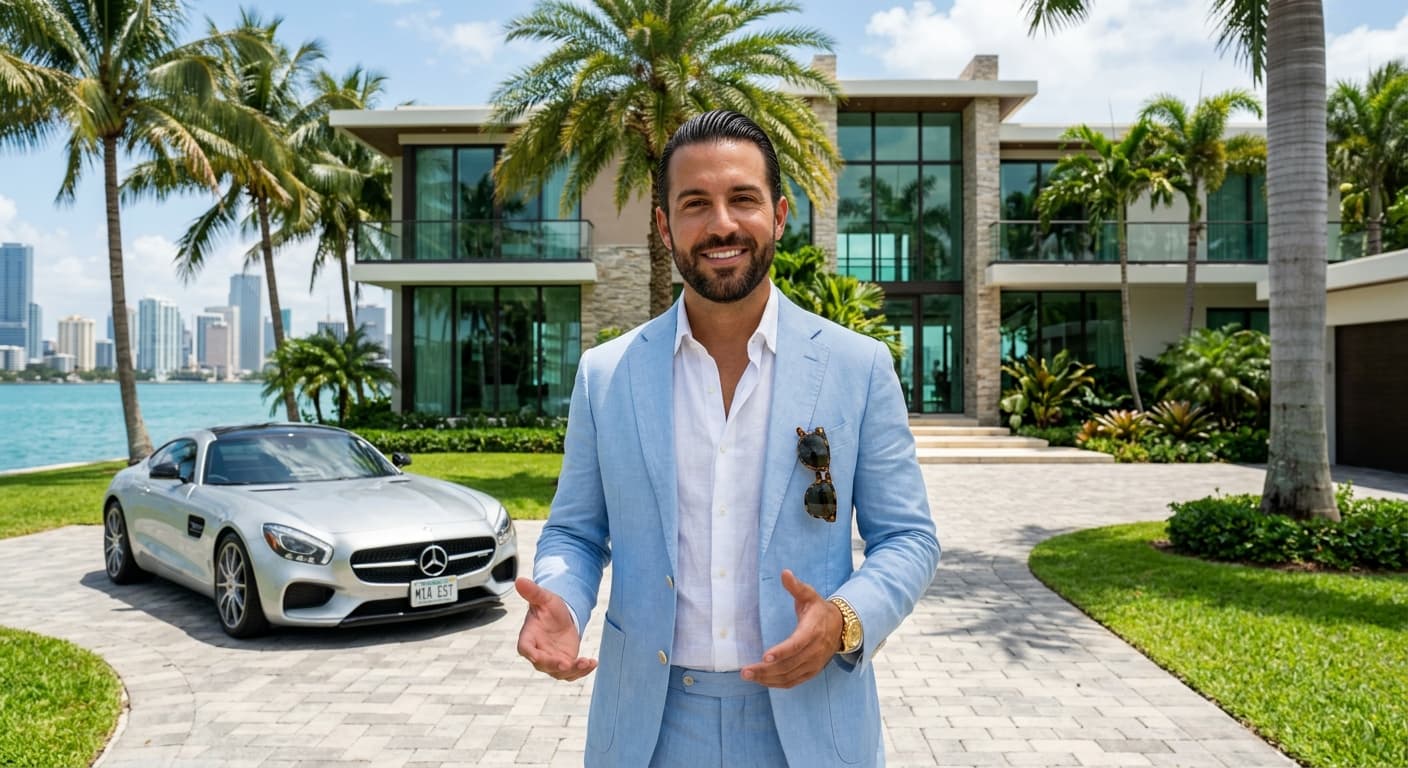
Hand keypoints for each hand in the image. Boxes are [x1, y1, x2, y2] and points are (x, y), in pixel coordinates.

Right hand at [515, 577, 597, 680]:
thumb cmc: (548, 608)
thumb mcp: (544, 598)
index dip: (530, 653)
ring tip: (586, 663)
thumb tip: (520, 580)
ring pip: (559, 672)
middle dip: (554, 665)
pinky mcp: (565, 664)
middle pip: (542, 664)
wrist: (561, 617)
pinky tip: (593, 663)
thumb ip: (533, 592)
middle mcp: (538, 652)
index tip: (536, 657)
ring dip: (573, 670)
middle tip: (566, 664)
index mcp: (529, 637)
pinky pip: (572, 672)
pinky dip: (582, 670)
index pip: (525, 648)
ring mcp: (551, 660)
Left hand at [740, 569, 841, 688]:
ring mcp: (813, 664)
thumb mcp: (809, 595)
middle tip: (745, 671)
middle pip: (789, 664)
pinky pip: (793, 682)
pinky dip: (776, 684)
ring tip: (748, 676)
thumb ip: (796, 586)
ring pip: (789, 676)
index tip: (765, 657)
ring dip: (767, 679)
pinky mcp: (811, 672)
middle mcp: (814, 651)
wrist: (841, 627)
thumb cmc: (819, 610)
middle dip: (766, 670)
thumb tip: (784, 573)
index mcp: (813, 631)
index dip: (781, 651)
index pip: (796, 644)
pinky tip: (761, 681)